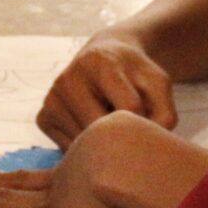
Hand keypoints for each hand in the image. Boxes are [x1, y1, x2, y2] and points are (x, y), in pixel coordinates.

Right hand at [38, 35, 177, 145]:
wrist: (104, 58)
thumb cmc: (133, 75)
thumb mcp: (158, 84)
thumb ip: (164, 114)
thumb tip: (143, 148)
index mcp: (99, 63)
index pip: (129, 107)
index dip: (146, 119)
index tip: (149, 116)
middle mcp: (68, 79)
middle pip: (101, 128)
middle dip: (121, 135)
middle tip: (131, 129)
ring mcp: (51, 99)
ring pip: (84, 143)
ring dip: (103, 144)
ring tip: (111, 125)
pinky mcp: (43, 118)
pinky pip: (68, 149)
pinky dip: (85, 148)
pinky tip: (93, 131)